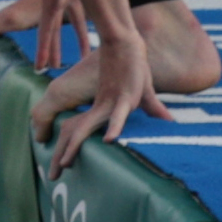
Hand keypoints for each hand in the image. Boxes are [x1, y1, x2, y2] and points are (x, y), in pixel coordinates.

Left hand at [41, 21, 154, 171]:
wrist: (128, 44)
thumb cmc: (135, 68)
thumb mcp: (145, 95)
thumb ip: (155, 110)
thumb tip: (170, 121)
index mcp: (100, 110)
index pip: (79, 134)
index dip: (69, 151)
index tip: (60, 169)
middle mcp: (101, 109)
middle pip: (75, 135)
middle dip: (63, 155)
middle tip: (51, 177)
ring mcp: (111, 103)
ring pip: (88, 128)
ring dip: (76, 145)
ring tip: (65, 163)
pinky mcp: (125, 96)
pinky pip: (119, 115)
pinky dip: (114, 127)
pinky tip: (108, 140)